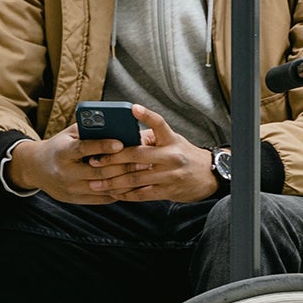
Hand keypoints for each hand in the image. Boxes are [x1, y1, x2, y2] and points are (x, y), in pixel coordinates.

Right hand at [5, 124, 136, 204]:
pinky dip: (117, 192)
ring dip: (124, 181)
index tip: (121, 143)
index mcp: (63, 152)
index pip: (84, 149)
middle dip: (122, 166)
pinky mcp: (75, 200)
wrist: (36, 168)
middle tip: (143, 159)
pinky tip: (132, 185)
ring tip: (142, 173)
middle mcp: (66, 172)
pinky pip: (101, 198)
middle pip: (98, 171)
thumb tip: (115, 123)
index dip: (103, 146)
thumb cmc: (59, 146)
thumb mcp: (68, 134)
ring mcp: (71, 189)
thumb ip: (88, 129)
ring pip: (102, 187)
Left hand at [75, 105, 218, 203]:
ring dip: (113, 181)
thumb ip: (150, 139)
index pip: (159, 123)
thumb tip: (122, 137)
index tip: (133, 108)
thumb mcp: (172, 141)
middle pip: (136, 155)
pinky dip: (125, 194)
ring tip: (96, 182)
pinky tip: (113, 193)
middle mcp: (171, 156)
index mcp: (171, 139)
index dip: (146, 115)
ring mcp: (169, 175)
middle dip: (112, 159)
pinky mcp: (167, 191)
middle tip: (94, 161)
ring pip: (135, 178)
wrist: (208, 175)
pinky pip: (141, 194)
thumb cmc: (183, 154)